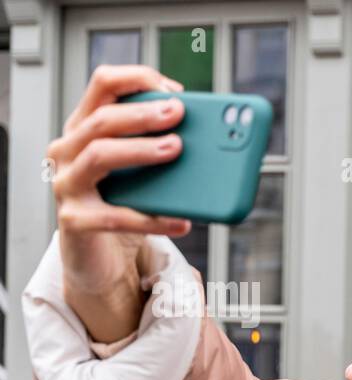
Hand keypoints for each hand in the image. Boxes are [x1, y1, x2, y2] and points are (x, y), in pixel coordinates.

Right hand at [48, 65, 192, 342]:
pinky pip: (116, 216)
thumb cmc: (123, 202)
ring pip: (99, 155)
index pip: (103, 84)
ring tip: (176, 149)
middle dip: (143, 113)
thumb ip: (160, 144)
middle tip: (178, 113)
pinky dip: (153, 219)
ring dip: (140, 150)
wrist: (98, 256)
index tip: (174, 90)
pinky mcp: (74, 221)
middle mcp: (68, 149)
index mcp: (84, 126)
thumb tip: (212, 137)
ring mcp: (67, 184)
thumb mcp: (140, 169)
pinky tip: (183, 221)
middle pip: (101, 119)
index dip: (137, 78)